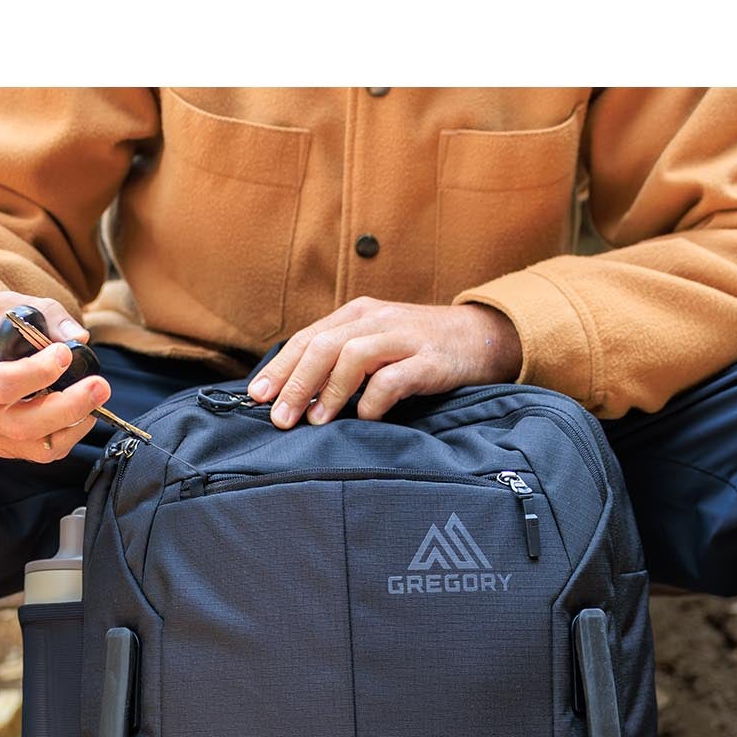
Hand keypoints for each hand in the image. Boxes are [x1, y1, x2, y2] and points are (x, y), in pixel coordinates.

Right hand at [0, 291, 111, 462]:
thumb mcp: (11, 306)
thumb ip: (48, 317)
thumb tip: (79, 339)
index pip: (0, 384)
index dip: (37, 373)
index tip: (65, 354)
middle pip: (21, 424)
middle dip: (67, 407)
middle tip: (99, 386)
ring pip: (34, 445)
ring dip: (73, 424)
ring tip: (96, 398)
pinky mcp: (1, 445)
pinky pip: (40, 452)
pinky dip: (67, 435)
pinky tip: (82, 413)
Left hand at [248, 299, 522, 426]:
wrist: (479, 337)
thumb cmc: (418, 348)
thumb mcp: (375, 343)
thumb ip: (340, 361)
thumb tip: (295, 397)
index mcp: (357, 315)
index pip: (309, 338)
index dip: (281, 368)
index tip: (257, 397)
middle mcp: (376, 320)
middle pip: (325, 347)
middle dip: (297, 383)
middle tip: (280, 418)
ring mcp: (404, 338)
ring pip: (354, 357)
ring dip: (330, 392)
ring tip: (316, 422)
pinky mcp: (430, 360)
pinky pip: (394, 379)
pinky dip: (374, 400)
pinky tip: (364, 418)